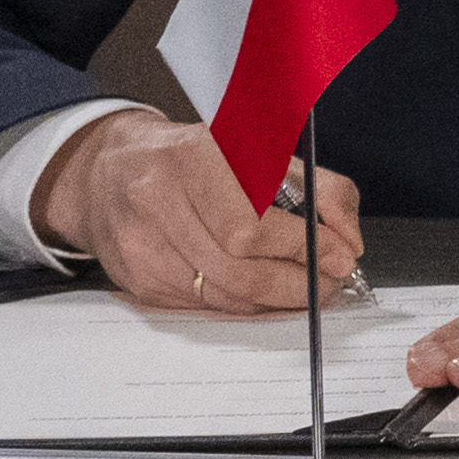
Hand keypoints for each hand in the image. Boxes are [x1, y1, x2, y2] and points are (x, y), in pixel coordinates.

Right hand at [39, 119, 369, 314]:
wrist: (111, 168)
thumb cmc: (202, 158)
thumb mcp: (268, 152)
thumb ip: (323, 191)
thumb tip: (348, 243)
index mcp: (193, 155)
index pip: (251, 224)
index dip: (301, 249)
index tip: (338, 258)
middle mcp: (157, 198)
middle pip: (237, 268)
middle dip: (296, 284)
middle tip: (328, 284)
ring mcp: (139, 243)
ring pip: (221, 295)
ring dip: (274, 301)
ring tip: (303, 290)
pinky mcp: (133, 278)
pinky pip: (200, 306)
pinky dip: (242, 305)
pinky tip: (262, 293)